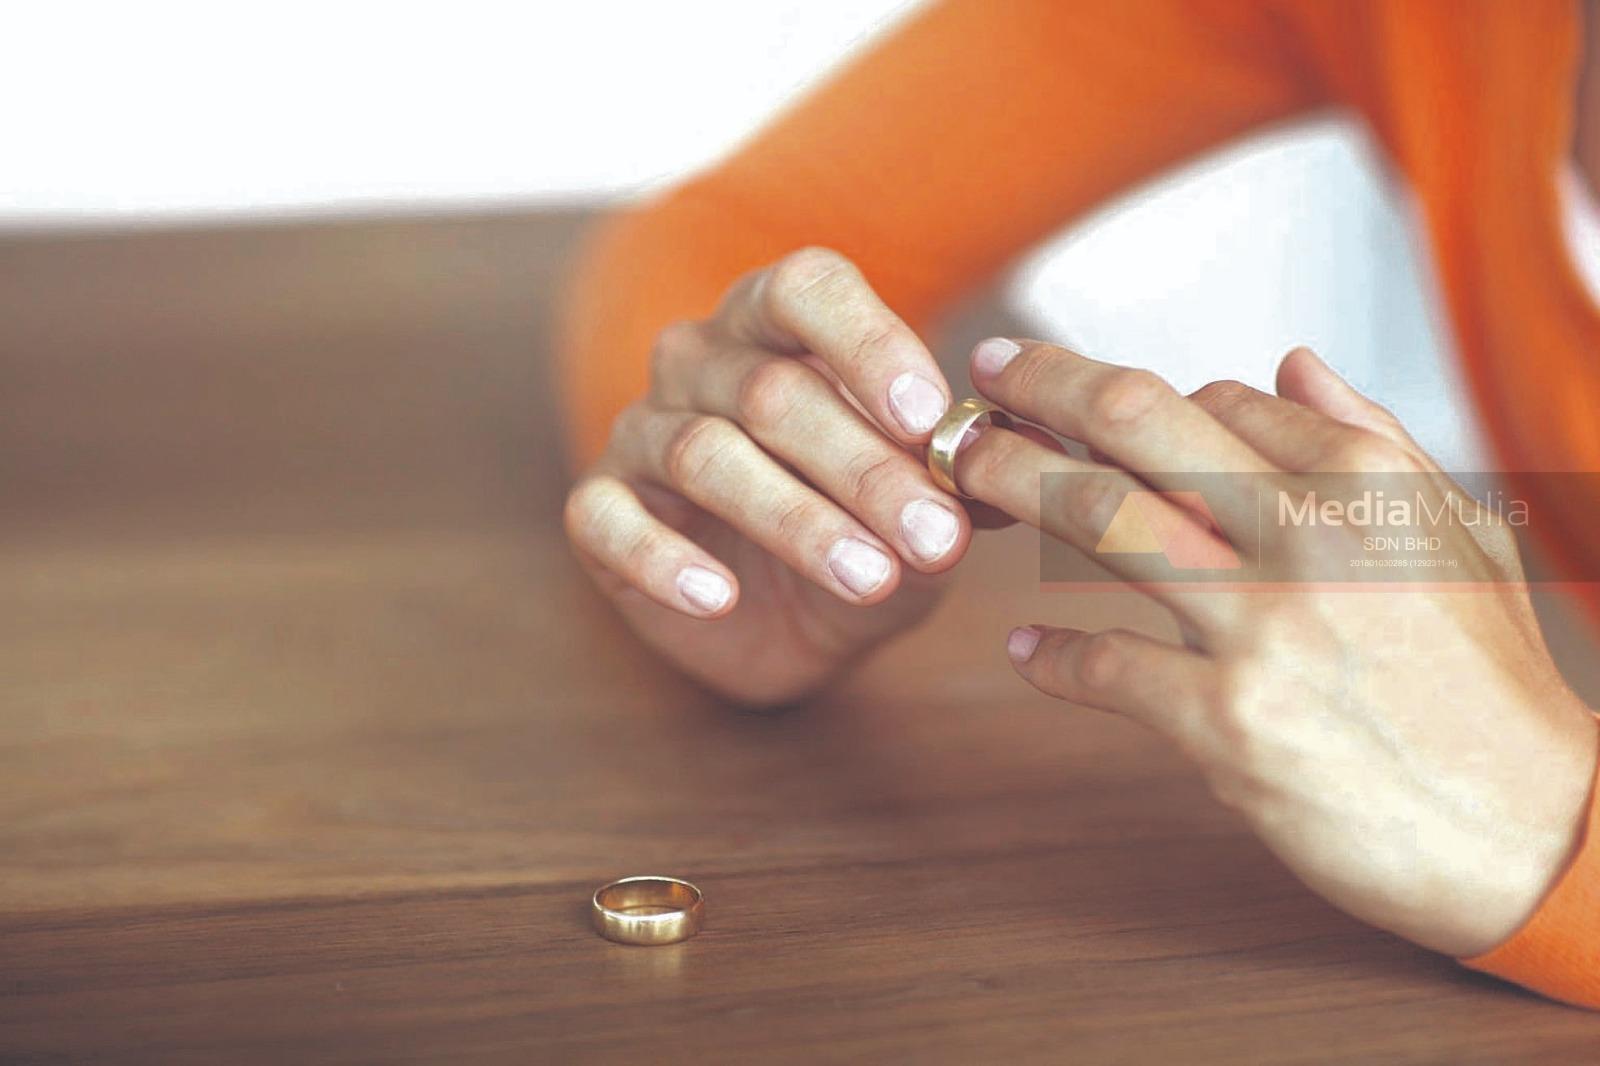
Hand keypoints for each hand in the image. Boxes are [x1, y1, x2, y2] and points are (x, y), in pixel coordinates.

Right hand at [563, 248, 974, 705]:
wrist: (789, 620)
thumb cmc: (862, 532)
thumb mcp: (925, 508)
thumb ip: (953, 486)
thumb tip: (993, 478)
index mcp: (778, 325)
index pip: (807, 289)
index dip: (868, 344)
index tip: (926, 416)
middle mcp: (700, 360)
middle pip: (771, 392)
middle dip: (862, 469)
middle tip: (933, 538)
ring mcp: (642, 429)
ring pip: (703, 454)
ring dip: (795, 520)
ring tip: (868, 579)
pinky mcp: (599, 508)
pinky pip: (611, 520)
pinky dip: (664, 560)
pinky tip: (718, 597)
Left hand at [956, 339, 1598, 955]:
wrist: (1532, 832)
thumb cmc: (1490, 686)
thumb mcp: (1459, 534)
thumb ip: (1369, 438)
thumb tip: (1287, 361)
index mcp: (1365, 477)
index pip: (1215, 398)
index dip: (1138, 397)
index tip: (1079, 398)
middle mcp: (1306, 532)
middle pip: (1133, 422)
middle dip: (1042, 385)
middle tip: (985, 378)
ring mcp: (1260, 625)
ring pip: (1099, 517)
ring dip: (1012, 481)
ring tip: (960, 471)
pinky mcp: (1226, 721)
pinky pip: (1104, 666)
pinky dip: (1051, 656)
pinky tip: (1024, 651)